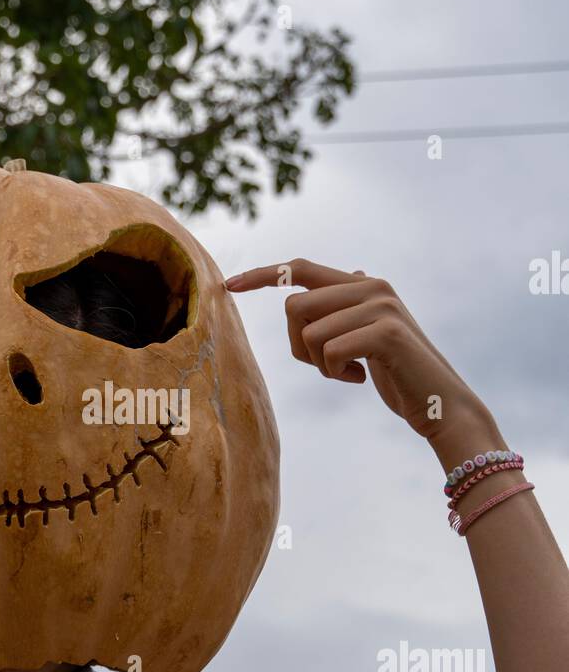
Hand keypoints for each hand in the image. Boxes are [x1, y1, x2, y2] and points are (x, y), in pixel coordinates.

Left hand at [225, 258, 493, 448]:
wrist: (441, 403)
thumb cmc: (401, 374)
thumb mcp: (373, 335)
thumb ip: (355, 306)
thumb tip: (351, 272)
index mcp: (362, 284)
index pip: (300, 268)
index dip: (263, 274)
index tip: (229, 286)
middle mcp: (371, 286)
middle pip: (294, 307)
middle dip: (298, 346)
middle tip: (326, 366)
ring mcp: (380, 306)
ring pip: (308, 331)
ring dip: (319, 364)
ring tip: (348, 372)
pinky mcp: (386, 332)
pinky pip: (328, 350)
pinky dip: (335, 372)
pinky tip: (361, 379)